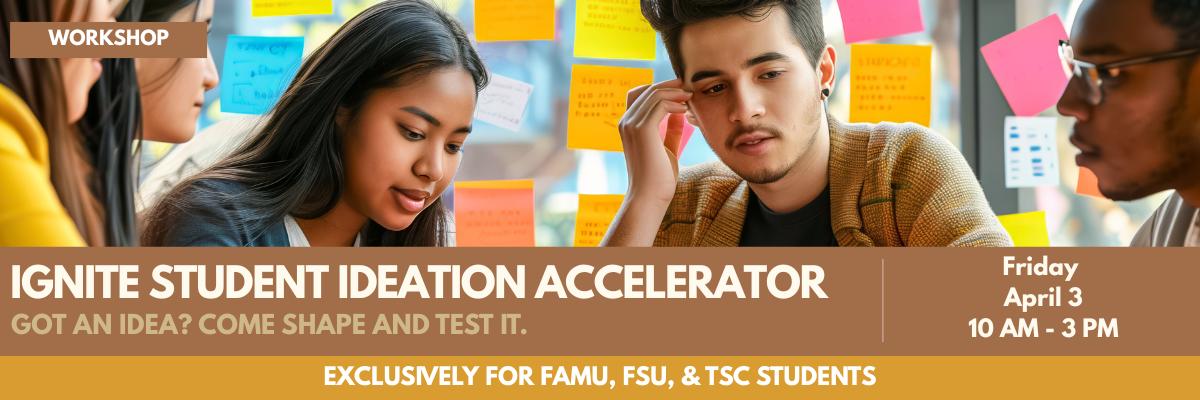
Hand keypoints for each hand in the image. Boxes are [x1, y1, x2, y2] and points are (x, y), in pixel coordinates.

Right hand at [618, 79, 691, 204]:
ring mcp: (632, 124)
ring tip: (690, 97)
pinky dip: (674, 103)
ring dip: (675, 92)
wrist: (650, 196)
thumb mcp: (666, 148)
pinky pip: (659, 104)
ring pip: (654, 94)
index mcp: (628, 125)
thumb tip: (680, 113)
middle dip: (670, 86)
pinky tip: (685, 110)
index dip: (660, 88)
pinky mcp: (643, 129)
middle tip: (689, 88)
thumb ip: (671, 130)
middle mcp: (626, 121)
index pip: (640, 94)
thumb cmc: (658, 177)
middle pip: (647, 90)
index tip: (681, 92)